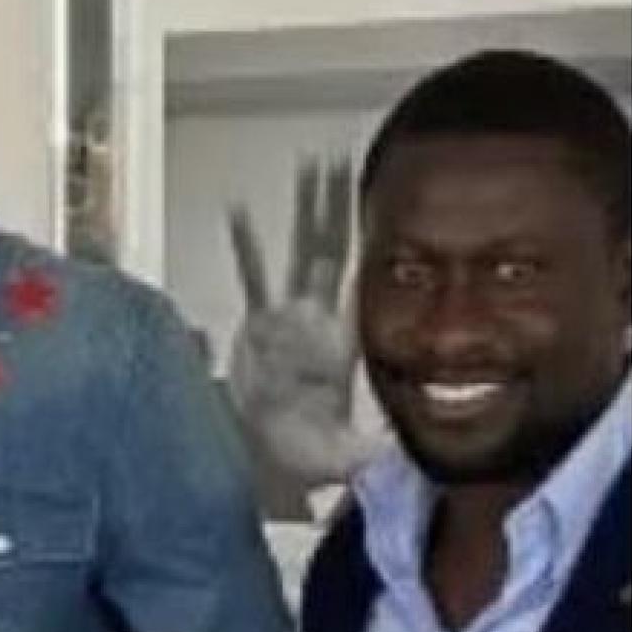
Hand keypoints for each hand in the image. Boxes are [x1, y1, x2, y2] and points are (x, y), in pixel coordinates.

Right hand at [224, 158, 385, 485]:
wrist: (279, 456)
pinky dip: (244, 245)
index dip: (377, 249)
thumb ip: (365, 459)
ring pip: (297, 252)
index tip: (393, 209)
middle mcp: (317, 321)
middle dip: (335, 209)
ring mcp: (286, 319)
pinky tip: (238, 212)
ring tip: (311, 167)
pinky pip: (249, 278)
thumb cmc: (311, 452)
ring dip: (303, 212)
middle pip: (331, 252)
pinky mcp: (255, 328)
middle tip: (342, 163)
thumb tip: (388, 468)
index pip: (363, 286)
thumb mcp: (342, 458)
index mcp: (343, 343)